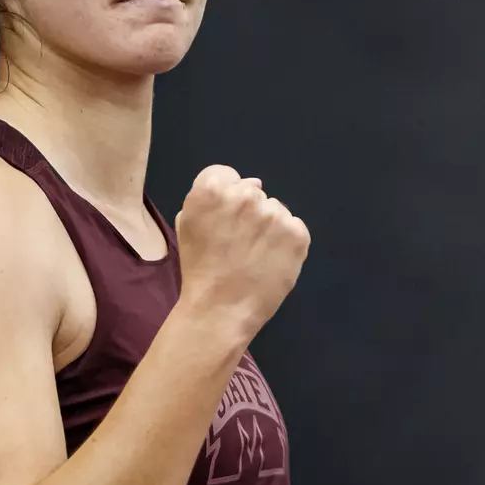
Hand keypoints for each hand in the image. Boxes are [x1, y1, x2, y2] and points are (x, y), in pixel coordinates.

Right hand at [174, 166, 309, 343]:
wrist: (220, 310)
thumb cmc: (200, 269)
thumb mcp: (188, 225)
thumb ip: (210, 197)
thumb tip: (252, 183)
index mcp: (211, 190)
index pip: (225, 175)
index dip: (224, 198)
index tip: (223, 221)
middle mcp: (245, 196)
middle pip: (253, 192)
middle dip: (248, 213)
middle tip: (238, 243)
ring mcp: (274, 214)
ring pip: (275, 210)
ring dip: (269, 227)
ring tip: (254, 255)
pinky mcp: (297, 234)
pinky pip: (294, 227)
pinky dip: (286, 241)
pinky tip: (270, 260)